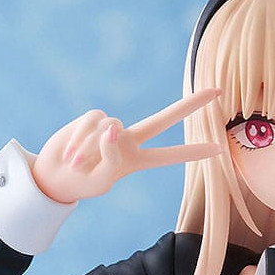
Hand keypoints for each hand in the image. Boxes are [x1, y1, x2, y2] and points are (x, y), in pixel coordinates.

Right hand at [32, 88, 223, 203]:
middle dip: (190, 105)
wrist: (54, 176)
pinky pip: (92, 121)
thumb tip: (113, 125)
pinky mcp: (93, 118)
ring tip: (77, 164)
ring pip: (109, 127)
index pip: (172, 155)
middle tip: (218, 91)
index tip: (220, 148)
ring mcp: (111, 127)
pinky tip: (70, 152)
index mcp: (137, 160)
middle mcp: (129, 140)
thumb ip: (111, 153)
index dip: (194, 152)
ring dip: (89, 148)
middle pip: (165, 119)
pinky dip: (80, 138)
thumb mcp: (101, 177)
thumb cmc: (81, 183)